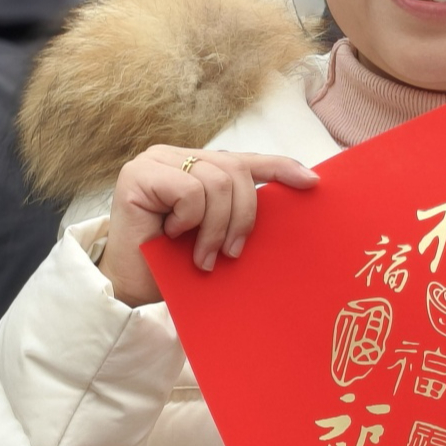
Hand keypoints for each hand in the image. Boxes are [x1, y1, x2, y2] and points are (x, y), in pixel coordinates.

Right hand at [97, 146, 318, 306]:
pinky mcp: (137, 174)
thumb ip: (238, 209)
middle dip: (242, 217)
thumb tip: (293, 196)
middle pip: (236, 171)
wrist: (133, 290)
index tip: (312, 182)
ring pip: (217, 182)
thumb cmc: (175, 264)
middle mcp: (176, 155)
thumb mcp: (217, 232)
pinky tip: (171, 234)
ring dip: (215, 228)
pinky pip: (190, 191)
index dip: (280, 167)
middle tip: (230, 253)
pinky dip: (189, 220)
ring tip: (202, 255)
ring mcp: (155, 161)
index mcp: (197, 165)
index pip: (246, 159)